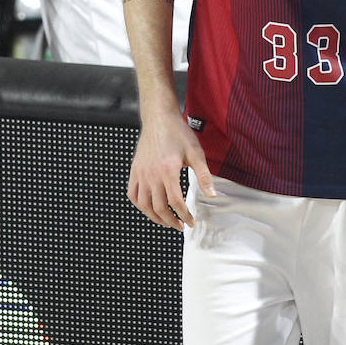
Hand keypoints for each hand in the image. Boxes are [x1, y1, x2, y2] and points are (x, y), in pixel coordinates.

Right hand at [127, 111, 214, 230]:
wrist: (159, 118)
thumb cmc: (178, 133)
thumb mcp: (196, 153)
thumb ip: (204, 176)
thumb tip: (212, 195)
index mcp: (168, 170)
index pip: (176, 202)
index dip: (184, 215)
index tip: (190, 222)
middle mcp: (151, 174)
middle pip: (159, 207)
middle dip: (171, 221)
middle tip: (180, 225)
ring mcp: (141, 173)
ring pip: (144, 204)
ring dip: (155, 217)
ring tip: (166, 221)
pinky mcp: (134, 170)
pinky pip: (133, 194)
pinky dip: (140, 205)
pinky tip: (149, 208)